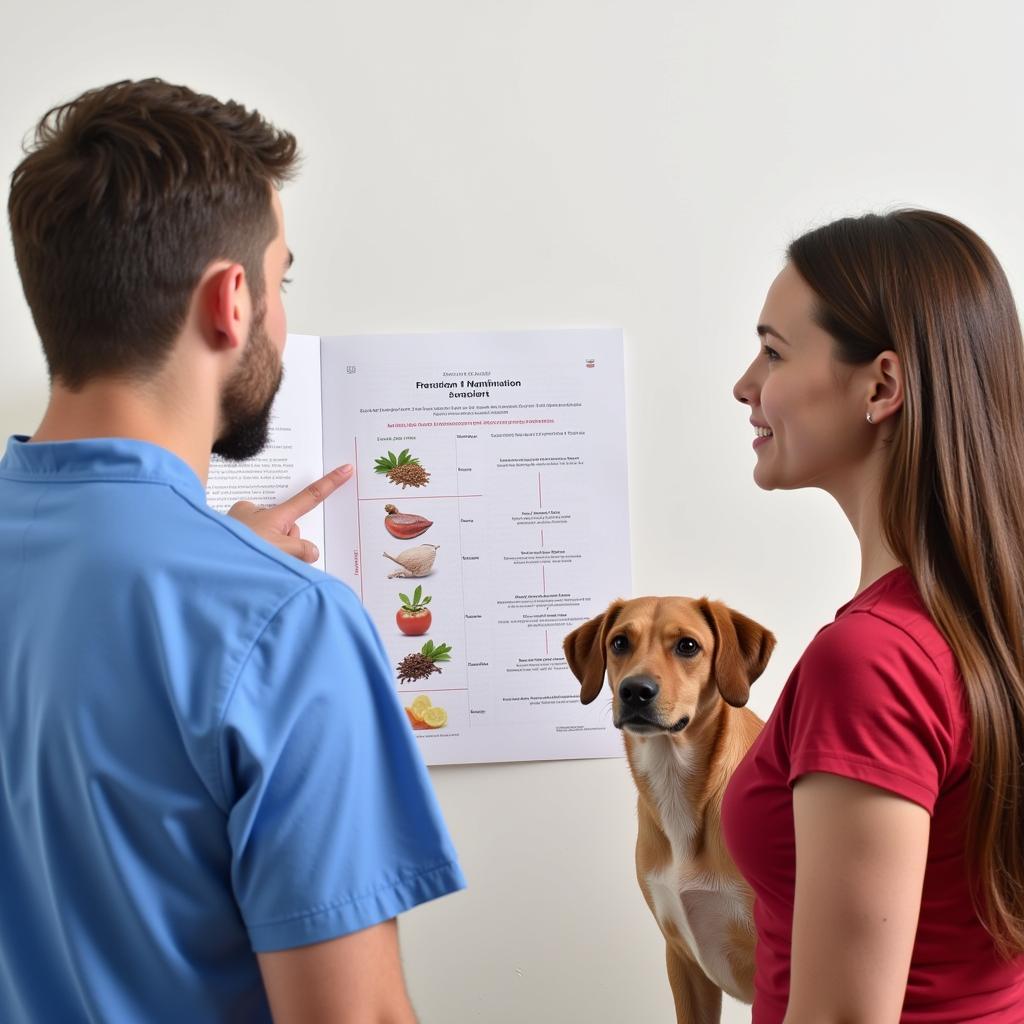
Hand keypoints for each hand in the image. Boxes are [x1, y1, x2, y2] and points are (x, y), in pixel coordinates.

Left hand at [228, 465, 352, 562]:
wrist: (202, 564)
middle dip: (287, 543)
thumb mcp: (279, 555)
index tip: (345, 468)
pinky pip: (252, 542)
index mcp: (274, 515)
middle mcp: (257, 513)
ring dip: (268, 551)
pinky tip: (240, 562)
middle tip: (273, 559)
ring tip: (251, 562)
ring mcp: (241, 522)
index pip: (309, 498)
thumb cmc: (236, 555)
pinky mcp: (227, 532)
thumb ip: (302, 551)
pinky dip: (251, 553)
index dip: (330, 483)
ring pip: (271, 537)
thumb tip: (309, 551)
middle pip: (288, 528)